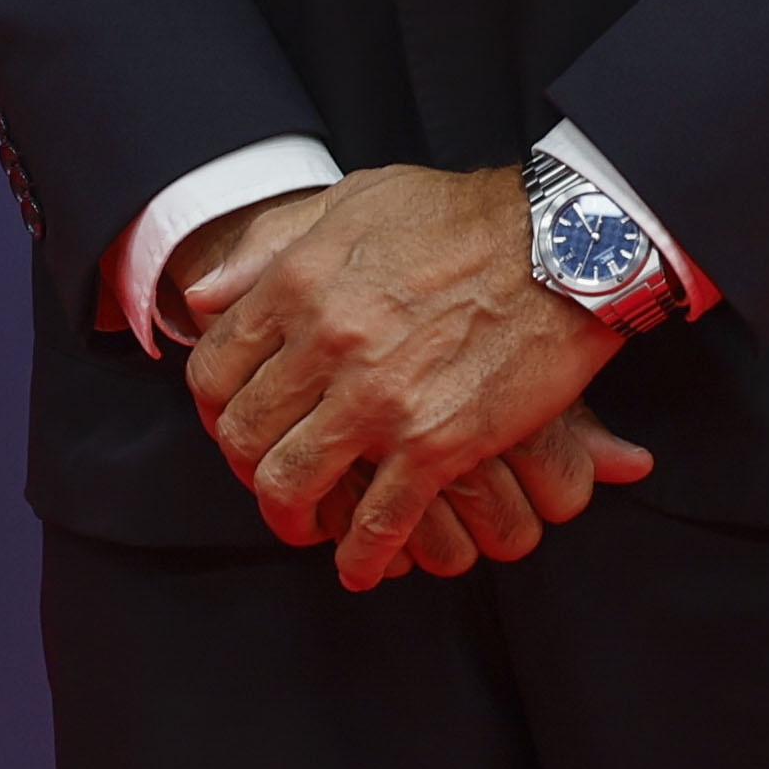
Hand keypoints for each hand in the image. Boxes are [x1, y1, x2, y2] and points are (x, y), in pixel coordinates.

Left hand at [181, 161, 647, 589]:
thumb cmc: (461, 217)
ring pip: (290, 484)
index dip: (212, 408)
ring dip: (288, 517)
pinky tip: (362, 566)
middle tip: (262, 478)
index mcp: (298, 284)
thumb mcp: (353, 202)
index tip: (230, 421)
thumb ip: (273, 245)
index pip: (213, 369)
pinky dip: (363, 555)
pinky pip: (378, 520)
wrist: (562, 246)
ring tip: (304, 526)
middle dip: (242, 468)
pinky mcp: (436, 443)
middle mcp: (325, 344)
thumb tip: (206, 293)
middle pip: (242, 434)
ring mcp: (378, 399)